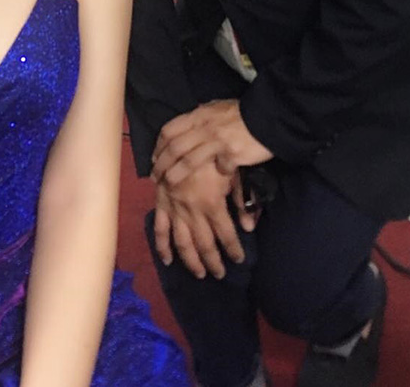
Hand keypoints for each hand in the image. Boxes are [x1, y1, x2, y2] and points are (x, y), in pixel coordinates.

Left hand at [152, 100, 271, 182]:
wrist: (268, 117)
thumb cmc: (242, 112)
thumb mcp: (218, 107)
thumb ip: (203, 114)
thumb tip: (192, 117)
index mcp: (199, 115)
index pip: (170, 130)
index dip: (159, 145)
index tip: (154, 157)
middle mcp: (204, 128)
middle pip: (175, 148)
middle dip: (161, 164)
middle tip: (155, 176)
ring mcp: (217, 142)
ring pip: (188, 161)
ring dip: (175, 174)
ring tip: (168, 185)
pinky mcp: (231, 155)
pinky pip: (219, 168)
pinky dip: (215, 176)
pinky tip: (214, 182)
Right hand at [154, 162, 244, 278]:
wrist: (186, 134)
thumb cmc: (215, 152)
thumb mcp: (234, 174)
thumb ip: (242, 201)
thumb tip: (249, 227)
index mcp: (211, 203)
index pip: (226, 235)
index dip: (234, 249)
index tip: (239, 259)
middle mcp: (191, 209)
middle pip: (204, 244)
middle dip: (213, 262)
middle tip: (220, 274)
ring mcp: (174, 207)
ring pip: (182, 242)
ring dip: (191, 261)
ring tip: (199, 274)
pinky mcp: (161, 201)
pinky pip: (160, 227)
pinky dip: (162, 245)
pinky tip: (167, 259)